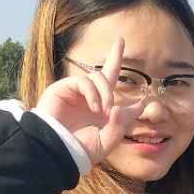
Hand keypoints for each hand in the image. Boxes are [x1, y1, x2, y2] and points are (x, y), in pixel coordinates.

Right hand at [32, 36, 143, 165]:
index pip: (112, 87)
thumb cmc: (79, 149)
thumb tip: (137, 105)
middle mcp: (89, 98)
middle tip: (120, 41)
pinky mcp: (62, 88)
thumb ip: (122, 124)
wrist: (56, 151)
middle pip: (104, 72)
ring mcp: (76, 92)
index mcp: (100, 109)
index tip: (123, 47)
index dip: (118, 68)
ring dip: (106, 93)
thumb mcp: (106, 141)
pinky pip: (84, 81)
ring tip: (105, 111)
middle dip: (115, 56)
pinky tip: (95, 108)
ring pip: (97, 78)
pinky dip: (93, 94)